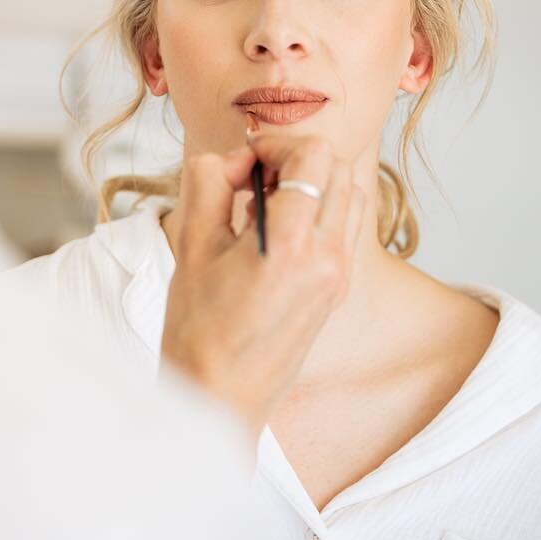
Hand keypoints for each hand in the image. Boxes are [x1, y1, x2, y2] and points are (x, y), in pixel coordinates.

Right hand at [158, 135, 364, 433]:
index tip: (245, 160)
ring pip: (350, 194)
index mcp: (290, 245)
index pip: (312, 157)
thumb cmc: (198, 328)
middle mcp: (327, 258)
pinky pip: (345, 227)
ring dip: (312, 183)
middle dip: (294, 159)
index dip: (276, 144)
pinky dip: (319, 211)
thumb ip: (210, 181)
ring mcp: (339, 276)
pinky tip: (278, 231)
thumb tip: (236, 158)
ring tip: (266, 204)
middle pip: (337, 168)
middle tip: (253, 178)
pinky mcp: (338, 289)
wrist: (220, 395)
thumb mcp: (190, 244)